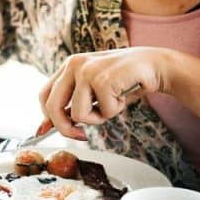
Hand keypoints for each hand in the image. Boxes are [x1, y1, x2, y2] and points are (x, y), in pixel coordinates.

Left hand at [38, 47, 165, 140]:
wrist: (154, 66)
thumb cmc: (124, 81)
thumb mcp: (94, 91)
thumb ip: (72, 103)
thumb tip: (45, 127)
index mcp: (69, 65)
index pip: (44, 94)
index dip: (47, 117)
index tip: (53, 131)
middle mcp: (74, 64)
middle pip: (53, 106)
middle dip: (66, 128)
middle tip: (82, 136)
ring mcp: (87, 70)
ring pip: (78, 114)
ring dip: (99, 117)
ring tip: (113, 103)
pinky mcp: (102, 79)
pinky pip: (103, 112)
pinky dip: (115, 111)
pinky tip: (123, 96)